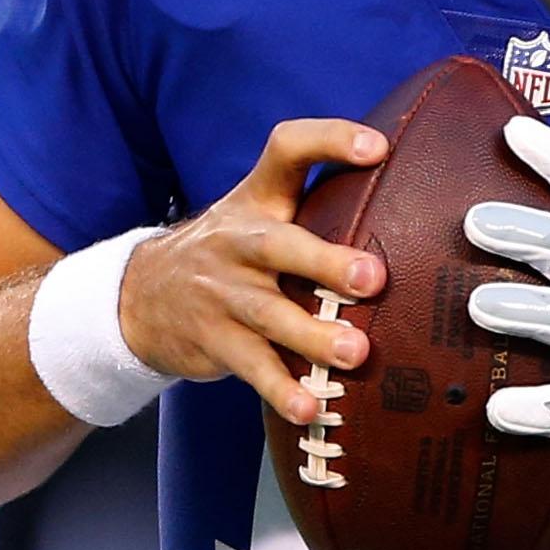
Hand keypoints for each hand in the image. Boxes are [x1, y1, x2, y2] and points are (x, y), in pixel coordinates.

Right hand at [119, 120, 387, 425]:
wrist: (139, 296)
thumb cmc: (230, 254)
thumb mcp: (257, 216)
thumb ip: (316, 207)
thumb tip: (409, 205)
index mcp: (256, 200)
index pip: (287, 150)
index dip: (329, 140)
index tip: (376, 147)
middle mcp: (237, 241)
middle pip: (278, 245)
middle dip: (325, 261)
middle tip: (372, 277)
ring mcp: (222, 292)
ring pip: (269, 314)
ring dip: (313, 335)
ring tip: (355, 353)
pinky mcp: (213, 339)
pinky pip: (251, 367)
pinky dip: (281, 389)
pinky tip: (309, 409)